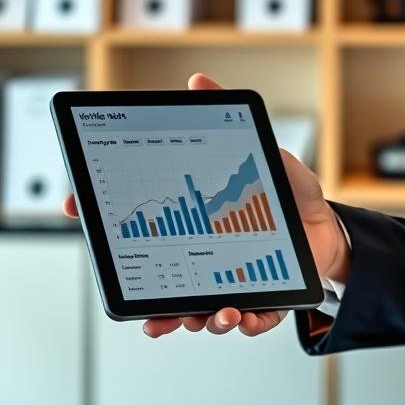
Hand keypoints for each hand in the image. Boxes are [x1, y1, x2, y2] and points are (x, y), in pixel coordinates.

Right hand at [62, 72, 349, 338]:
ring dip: (197, 321)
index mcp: (192, 225)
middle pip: (162, 289)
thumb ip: (225, 118)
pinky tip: (243, 316)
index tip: (76, 207)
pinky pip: (246, 319)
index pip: (139, 229)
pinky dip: (242, 323)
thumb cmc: (284, 191)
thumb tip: (197, 81)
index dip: (103, 222)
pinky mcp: (260, 299)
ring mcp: (229, 283)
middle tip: (152, 313)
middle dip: (151, 308)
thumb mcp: (257, 150)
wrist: (328, 222)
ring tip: (209, 315)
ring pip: (200, 313)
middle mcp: (203, 260)